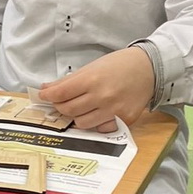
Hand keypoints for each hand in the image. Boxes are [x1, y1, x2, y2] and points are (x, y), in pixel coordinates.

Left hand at [38, 47, 153, 131]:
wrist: (149, 68)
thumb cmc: (119, 65)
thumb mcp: (91, 67)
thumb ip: (68, 80)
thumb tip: (46, 88)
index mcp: (91, 80)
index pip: (61, 93)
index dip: (48, 96)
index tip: (43, 96)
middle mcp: (101, 97)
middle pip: (68, 110)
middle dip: (60, 106)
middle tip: (60, 102)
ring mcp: (114, 110)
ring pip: (82, 123)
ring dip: (75, 117)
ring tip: (78, 108)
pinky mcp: (125, 120)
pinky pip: (101, 129)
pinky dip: (94, 124)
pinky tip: (95, 114)